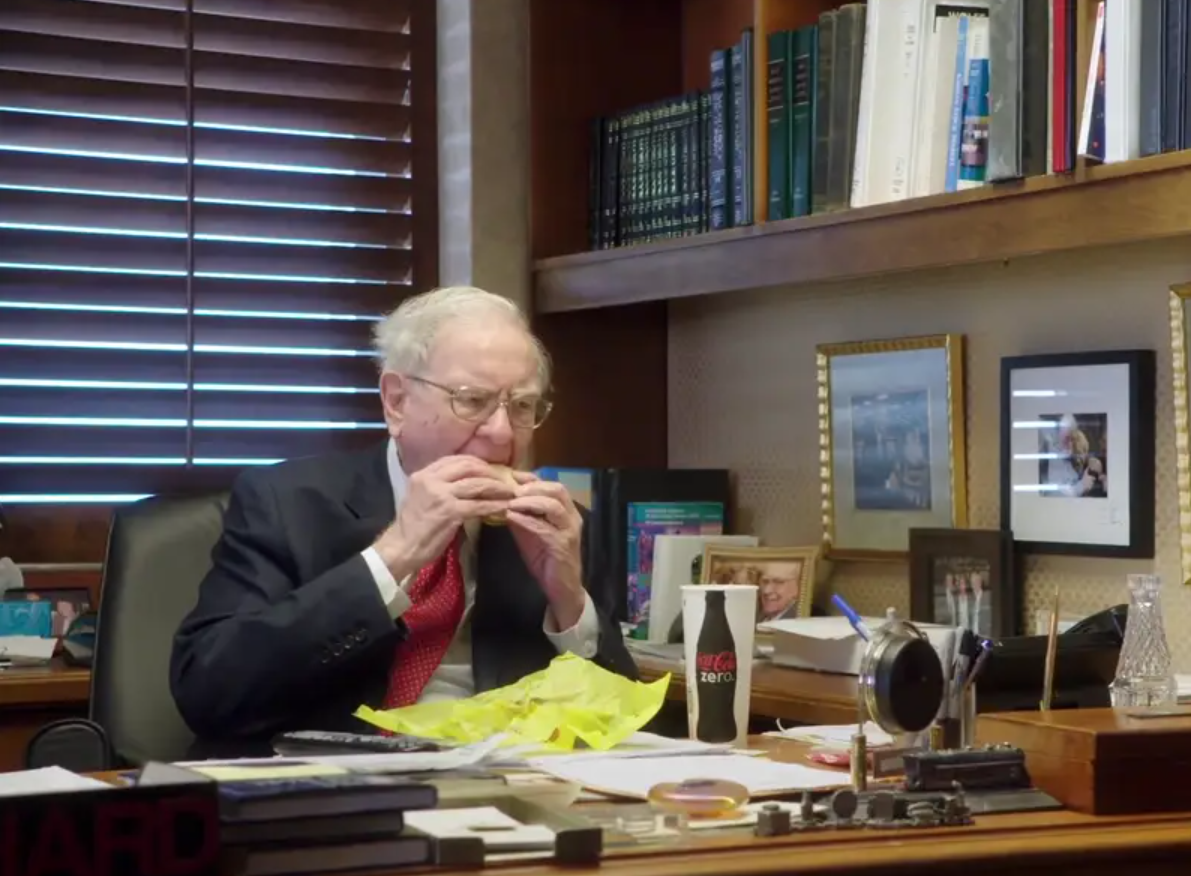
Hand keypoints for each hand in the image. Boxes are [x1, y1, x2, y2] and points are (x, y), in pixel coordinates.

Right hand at [372, 456, 515, 577]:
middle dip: (489, 472)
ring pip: (477, 484)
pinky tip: (504, 507)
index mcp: (423, 474)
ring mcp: (441, 495)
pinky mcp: (450, 512)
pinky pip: (479, 505)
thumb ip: (440, 486)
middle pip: (468, 466)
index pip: (455, 459)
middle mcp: (431, 480)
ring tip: (509, 492)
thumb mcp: (421, 496)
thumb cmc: (412, 526)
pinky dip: (494, 505)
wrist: (401, 547)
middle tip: (503, 480)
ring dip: (497, 487)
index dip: (476, 463)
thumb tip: (466, 482)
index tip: (489, 469)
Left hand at [505, 472, 585, 629]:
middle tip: (510, 489)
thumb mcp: (530, 532)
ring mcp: (569, 531)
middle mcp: (572, 517)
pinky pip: (545, 528)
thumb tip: (503, 498)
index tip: (510, 477)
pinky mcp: (562, 546)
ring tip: (510, 502)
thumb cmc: (546, 559)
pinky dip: (527, 520)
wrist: (561, 589)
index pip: (552, 484)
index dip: (531, 478)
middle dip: (532, 486)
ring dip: (529, 501)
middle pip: (557, 489)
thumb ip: (521, 515)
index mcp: (566, 510)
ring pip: (554, 505)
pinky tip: (511, 517)